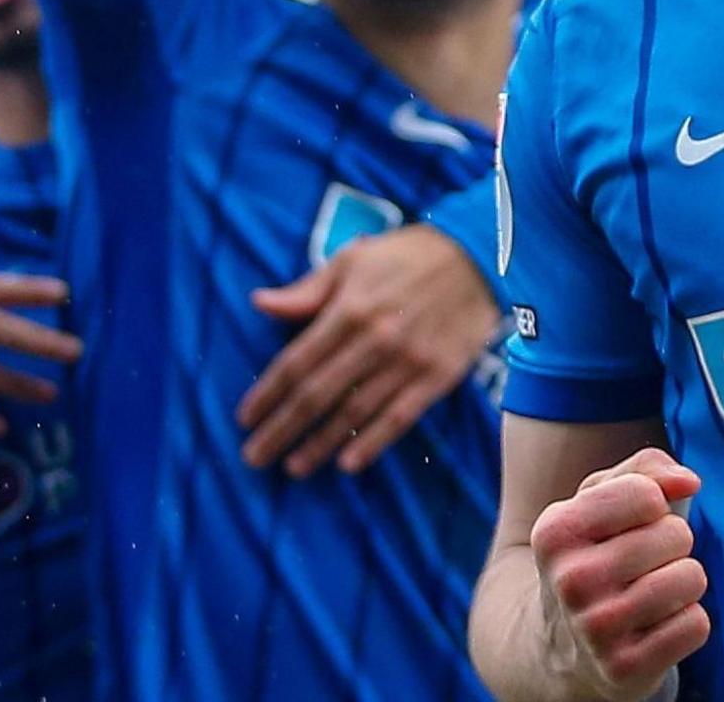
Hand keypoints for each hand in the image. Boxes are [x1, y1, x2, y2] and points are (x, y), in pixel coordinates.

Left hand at [238, 225, 499, 476]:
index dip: (267, 394)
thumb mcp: (351, 260)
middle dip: (282, 429)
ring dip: (320, 444)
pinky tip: (348, 464)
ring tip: (293, 468)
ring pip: (354, 413)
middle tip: (254, 457)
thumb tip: (259, 303)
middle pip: (317, 394)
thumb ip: (306, 291)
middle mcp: (374, 340)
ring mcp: (407, 363)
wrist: (479, 258)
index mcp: (348, 310)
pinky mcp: (437, 378)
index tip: (244, 419)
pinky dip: (372, 443)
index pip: (296, 362)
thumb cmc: (406, 256)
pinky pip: (399, 418)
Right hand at [528, 448, 709, 699]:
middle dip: (672, 545)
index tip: (632, 524)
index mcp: (557, 531)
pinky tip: (655, 627)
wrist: (561, 646)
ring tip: (651, 593)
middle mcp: (571, 580)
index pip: (647, 494)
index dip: (655, 505)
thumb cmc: (594, 556)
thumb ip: (646, 470)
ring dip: (683, 583)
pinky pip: (696, 625)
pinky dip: (686, 623)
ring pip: (692, 578)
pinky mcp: (626, 669)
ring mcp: (597, 630)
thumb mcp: (600, 502)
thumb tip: (689, 482)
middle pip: (677, 536)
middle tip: (642, 564)